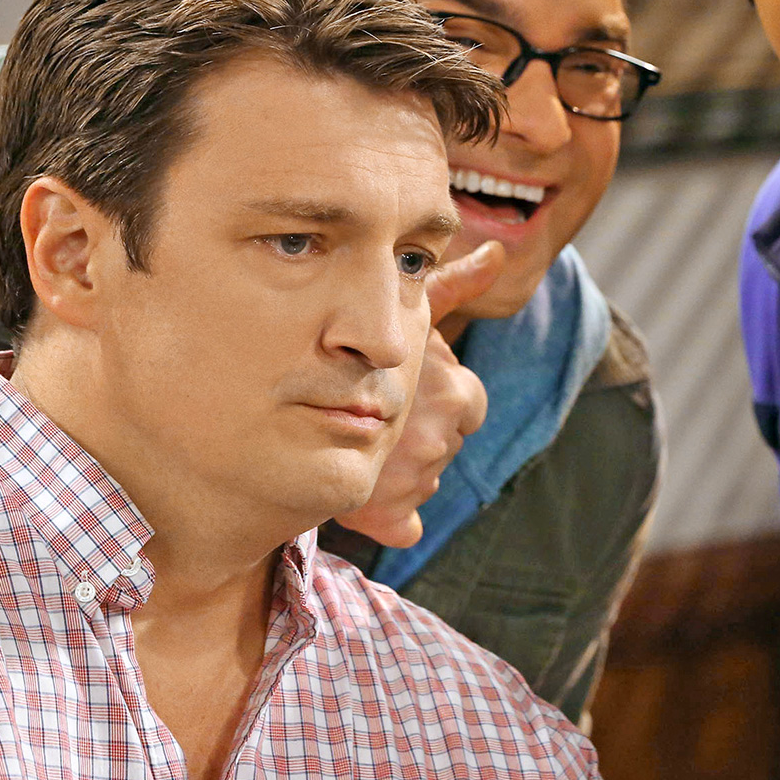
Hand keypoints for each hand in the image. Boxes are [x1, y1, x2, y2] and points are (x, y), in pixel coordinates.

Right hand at [335, 242, 501, 546]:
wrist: (282, 415)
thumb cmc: (351, 353)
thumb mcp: (408, 314)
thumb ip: (455, 287)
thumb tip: (498, 255)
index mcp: (457, 395)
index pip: (469, 402)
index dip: (441, 396)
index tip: (408, 390)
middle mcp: (441, 439)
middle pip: (448, 441)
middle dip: (424, 432)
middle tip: (382, 416)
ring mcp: (416, 483)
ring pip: (425, 479)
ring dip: (402, 467)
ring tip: (357, 438)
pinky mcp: (390, 519)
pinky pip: (407, 525)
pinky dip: (394, 521)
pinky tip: (374, 501)